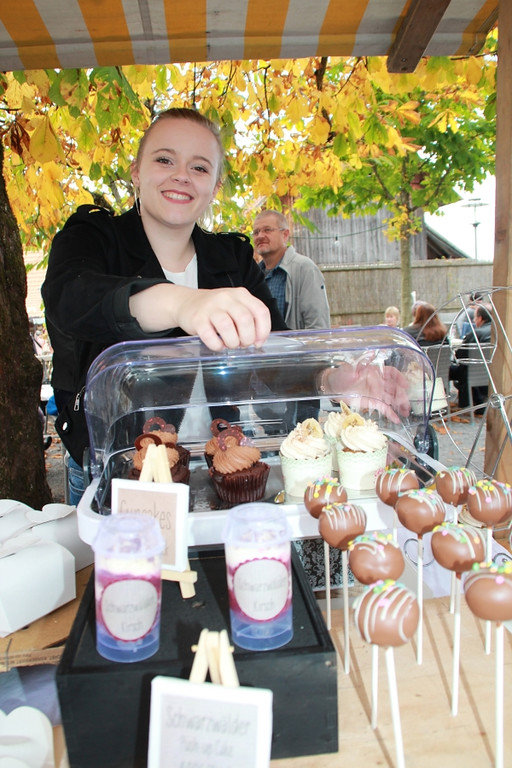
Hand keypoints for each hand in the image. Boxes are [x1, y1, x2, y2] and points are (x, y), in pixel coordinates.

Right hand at [130, 284, 270, 350]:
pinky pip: (210, 336)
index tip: (258, 342)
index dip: (263, 330)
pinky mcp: (197, 319)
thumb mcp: (235, 306)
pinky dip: (217, 345)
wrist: (186, 302)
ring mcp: (211, 307)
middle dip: (247, 338)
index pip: (260, 311)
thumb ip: (249, 318)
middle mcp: (226, 298)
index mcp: (241, 294)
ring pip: (228, 327)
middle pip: (245, 320)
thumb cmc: (215, 309)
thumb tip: (258, 341)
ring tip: (230, 344)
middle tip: (242, 344)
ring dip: (232, 342)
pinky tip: (218, 345)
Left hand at [319, 354, 410, 423]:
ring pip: (391, 399)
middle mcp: (378, 382)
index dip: (399, 378)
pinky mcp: (372, 403)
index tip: (405, 385)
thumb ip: (362, 362)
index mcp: (375, 372)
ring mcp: (376, 393)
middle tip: (406, 403)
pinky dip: (390, 413)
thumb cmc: (341, 374)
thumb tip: (372, 352)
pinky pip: (383, 408)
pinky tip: (396, 419)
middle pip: (394, 388)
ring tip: (406, 412)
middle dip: (402, 395)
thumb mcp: (350, 367)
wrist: (332, 387)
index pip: (391, 373)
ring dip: (400, 405)